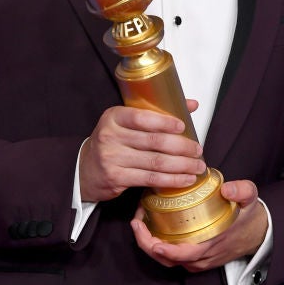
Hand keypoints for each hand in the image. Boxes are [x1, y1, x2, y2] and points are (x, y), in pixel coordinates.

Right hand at [79, 101, 205, 203]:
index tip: (183, 126)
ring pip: (155, 162)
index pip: (141, 117)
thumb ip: (156, 113)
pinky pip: (150, 179)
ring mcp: (112, 158)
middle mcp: (110, 136)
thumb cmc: (112, 143)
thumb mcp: (126, 123)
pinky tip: (185, 179)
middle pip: (153, 141)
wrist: (85, 169)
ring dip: (181, 165)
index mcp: (114, 117)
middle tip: (198, 150)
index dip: (164, 122)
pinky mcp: (116, 178)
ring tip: (198, 166)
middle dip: (181, 146)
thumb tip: (191, 105)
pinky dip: (171, 180)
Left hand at [130, 179, 267, 271]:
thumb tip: (228, 189)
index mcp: (210, 246)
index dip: (160, 247)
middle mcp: (200, 258)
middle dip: (146, 242)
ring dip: (149, 243)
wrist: (259, 235)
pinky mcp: (194, 259)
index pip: (181, 254)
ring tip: (139, 221)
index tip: (146, 232)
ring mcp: (196, 261)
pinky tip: (151, 227)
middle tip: (136, 221)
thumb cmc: (249, 218)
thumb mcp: (250, 199)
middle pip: (165, 259)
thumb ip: (242, 191)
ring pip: (166, 259)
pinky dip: (157, 245)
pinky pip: (171, 257)